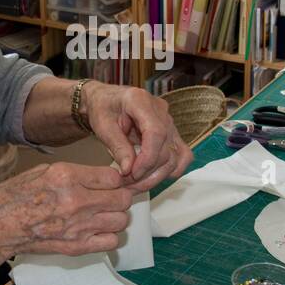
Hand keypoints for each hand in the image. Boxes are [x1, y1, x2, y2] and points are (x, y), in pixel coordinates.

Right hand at [0, 163, 134, 262]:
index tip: (109, 182)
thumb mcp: (41, 171)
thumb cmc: (13, 197)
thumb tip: (101, 175)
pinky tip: (96, 230)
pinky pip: (111, 241)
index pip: (113, 177)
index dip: (115, 179)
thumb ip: (74, 173)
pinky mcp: (75, 247)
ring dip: (115, 216)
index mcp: (65, 177)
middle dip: (120, 196)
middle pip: (122, 199)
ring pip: (121, 220)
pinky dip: (109, 236)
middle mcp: (75, 201)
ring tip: (102, 213)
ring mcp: (77, 227)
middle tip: (109, 197)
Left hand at [79, 83, 193, 191]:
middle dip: (149, 171)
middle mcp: (160, 110)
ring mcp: (169, 121)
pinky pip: (181, 155)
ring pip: (177, 156)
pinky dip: (169, 170)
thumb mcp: (102, 126)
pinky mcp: (172, 133)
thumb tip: (128, 170)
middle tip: (128, 182)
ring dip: (158, 175)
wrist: (107, 101)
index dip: (148, 158)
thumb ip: (117, 147)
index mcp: (141, 101)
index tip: (133, 173)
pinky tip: (151, 176)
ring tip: (137, 183)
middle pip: (167, 148)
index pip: (156, 133)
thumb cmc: (103, 108)